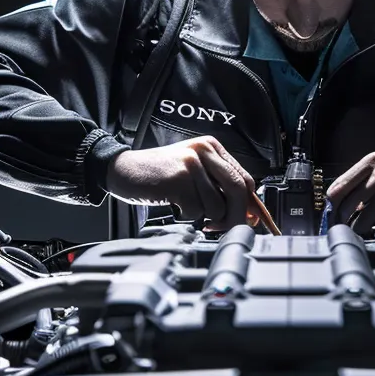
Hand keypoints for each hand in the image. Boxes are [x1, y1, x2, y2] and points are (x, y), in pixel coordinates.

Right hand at [105, 136, 257, 230]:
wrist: (123, 169)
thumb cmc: (158, 174)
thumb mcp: (192, 171)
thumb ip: (217, 185)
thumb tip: (246, 211)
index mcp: (212, 147)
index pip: (244, 177)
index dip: (251, 203)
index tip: (251, 221)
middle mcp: (204, 151)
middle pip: (237, 190)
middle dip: (236, 216)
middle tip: (223, 228)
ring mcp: (191, 164)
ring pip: (217, 205)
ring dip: (205, 216)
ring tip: (189, 208)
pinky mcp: (178, 179)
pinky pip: (196, 210)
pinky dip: (187, 214)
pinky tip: (175, 204)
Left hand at [326, 152, 374, 235]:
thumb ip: (367, 184)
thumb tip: (342, 207)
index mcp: (373, 162)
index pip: (337, 188)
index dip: (333, 207)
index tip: (335, 219)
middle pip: (346, 205)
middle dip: (344, 222)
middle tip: (348, 231)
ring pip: (362, 218)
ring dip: (363, 230)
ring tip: (368, 231)